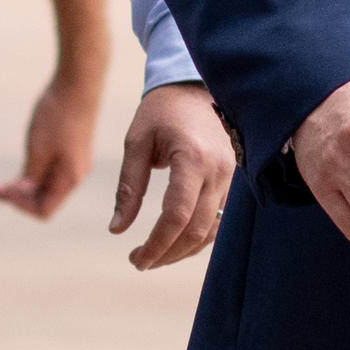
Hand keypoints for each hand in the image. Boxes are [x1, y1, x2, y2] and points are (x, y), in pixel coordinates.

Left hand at [0, 59, 107, 219]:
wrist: (77, 83)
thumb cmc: (57, 115)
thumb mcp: (37, 148)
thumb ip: (30, 176)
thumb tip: (22, 193)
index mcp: (69, 179)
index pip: (43, 210)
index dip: (20, 204)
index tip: (4, 187)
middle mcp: (74, 176)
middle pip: (42, 200)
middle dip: (15, 197)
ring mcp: (72, 164)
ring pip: (42, 186)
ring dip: (20, 186)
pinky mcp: (68, 151)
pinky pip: (47, 172)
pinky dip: (29, 173)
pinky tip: (14, 170)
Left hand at [104, 84, 237, 270]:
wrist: (193, 87)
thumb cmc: (160, 112)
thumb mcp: (136, 143)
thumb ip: (128, 187)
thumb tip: (117, 229)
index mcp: (193, 158)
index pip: (178, 215)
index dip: (157, 244)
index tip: (136, 259)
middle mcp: (218, 170)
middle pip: (197, 229)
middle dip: (167, 253)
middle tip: (139, 262)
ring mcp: (230, 176)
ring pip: (212, 230)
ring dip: (183, 250)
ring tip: (153, 256)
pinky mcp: (232, 180)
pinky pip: (219, 219)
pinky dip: (197, 237)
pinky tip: (173, 242)